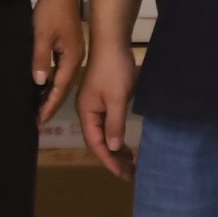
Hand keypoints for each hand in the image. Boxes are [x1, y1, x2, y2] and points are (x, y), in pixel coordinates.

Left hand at [33, 0, 82, 124]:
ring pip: (64, 80)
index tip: (41, 120)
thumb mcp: (42, 35)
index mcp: (71, 58)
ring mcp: (75, 53)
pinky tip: (46, 86)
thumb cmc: (51, 12)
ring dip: (53, 94)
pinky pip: (63, 71)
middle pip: (64, 88)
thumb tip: (40, 82)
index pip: (60, 88)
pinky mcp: (71, 48)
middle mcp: (76, 59)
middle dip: (52, 104)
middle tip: (40, 120)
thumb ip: (41, 59)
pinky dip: (54, 82)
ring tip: (41, 108)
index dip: (49, 104)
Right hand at [80, 30, 137, 178]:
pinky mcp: (103, 99)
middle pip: (98, 141)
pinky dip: (117, 135)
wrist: (112, 42)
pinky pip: (108, 124)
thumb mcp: (116, 98)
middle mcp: (87, 112)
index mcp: (87, 113)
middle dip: (113, 158)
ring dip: (116, 148)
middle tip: (131, 173)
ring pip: (104, 133)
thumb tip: (114, 148)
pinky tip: (126, 142)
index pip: (96, 144)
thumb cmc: (114, 70)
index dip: (109, 160)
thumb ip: (115, 124)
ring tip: (131, 162)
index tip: (123, 174)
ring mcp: (95, 105)